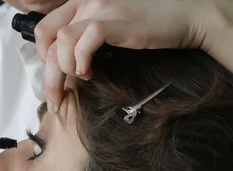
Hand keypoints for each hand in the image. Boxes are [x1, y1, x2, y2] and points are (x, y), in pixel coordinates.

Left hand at [34, 0, 215, 111]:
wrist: (189, 13)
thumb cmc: (155, 23)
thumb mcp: (115, 25)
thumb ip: (92, 35)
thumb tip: (74, 63)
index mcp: (84, 1)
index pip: (46, 28)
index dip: (44, 57)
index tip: (55, 77)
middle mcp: (88, 0)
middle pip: (49, 39)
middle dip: (48, 75)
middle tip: (55, 99)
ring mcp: (102, 8)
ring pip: (62, 42)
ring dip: (64, 70)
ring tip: (79, 81)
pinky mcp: (117, 21)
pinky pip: (84, 41)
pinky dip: (81, 61)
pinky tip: (89, 73)